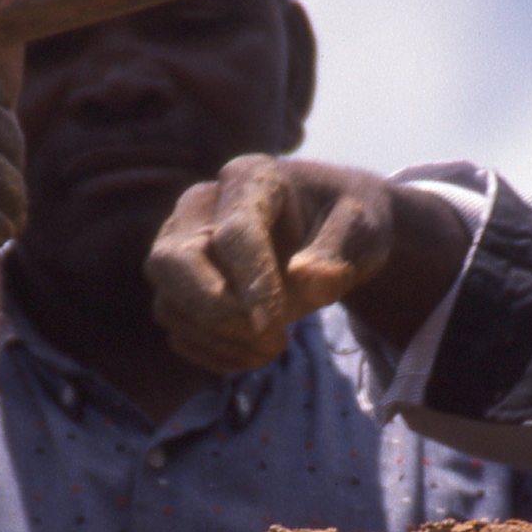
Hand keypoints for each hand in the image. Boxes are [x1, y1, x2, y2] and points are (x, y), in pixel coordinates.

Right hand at [145, 154, 400, 371]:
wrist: (332, 231)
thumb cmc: (347, 223)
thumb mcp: (362, 230)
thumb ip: (337, 251)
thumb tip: (307, 278)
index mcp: (251, 179)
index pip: (234, 232)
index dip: (252, 282)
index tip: (275, 325)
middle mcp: (200, 207)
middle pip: (171, 262)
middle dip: (217, 311)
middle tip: (273, 338)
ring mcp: (181, 247)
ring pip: (169, 303)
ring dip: (221, 339)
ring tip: (275, 347)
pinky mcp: (180, 288)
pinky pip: (178, 330)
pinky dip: (214, 353)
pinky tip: (255, 353)